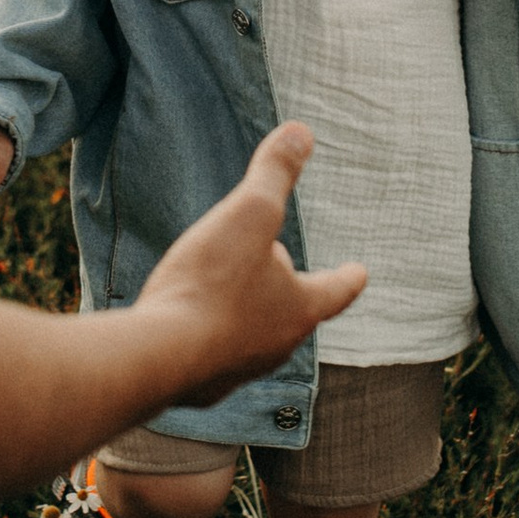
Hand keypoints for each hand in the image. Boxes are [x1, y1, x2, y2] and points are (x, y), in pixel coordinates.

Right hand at [137, 123, 364, 404]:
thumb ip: (274, 173)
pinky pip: (212, 356)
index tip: (360, 271)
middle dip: (288, 289)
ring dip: (247, 315)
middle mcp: (277, 346)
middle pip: (292, 312)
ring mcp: (238, 370)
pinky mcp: (200, 385)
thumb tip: (302, 132)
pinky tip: (188, 329)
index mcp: (299, 309)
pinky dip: (208, 337)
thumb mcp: (247, 212)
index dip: (348, 276)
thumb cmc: (211, 283)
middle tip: (281, 267)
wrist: (158, 355)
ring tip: (231, 295)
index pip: (337, 289)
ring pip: (253, 336)